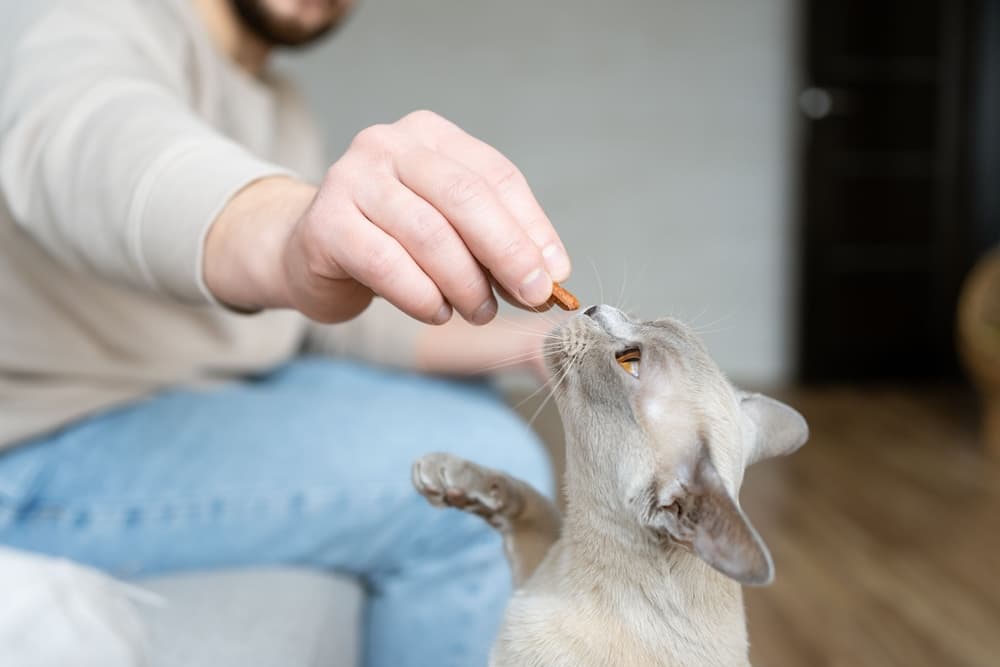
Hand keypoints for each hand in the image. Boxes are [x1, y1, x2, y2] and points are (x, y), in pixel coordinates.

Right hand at [205, 111, 570, 324]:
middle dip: (508, 254)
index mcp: (429, 135)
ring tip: (478, 311)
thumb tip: (550, 273)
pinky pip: (388, 265)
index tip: (554, 273)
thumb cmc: (390, 240)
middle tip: (531, 296)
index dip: (532, 228)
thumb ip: (496, 241)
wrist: (307, 252)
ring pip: (429, 235)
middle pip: (466, 198)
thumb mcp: (449, 228)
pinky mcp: (326, 223)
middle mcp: (388, 145)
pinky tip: (436, 312)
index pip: (496, 176)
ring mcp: (352, 179)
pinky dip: (423, 297)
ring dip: (466, 284)